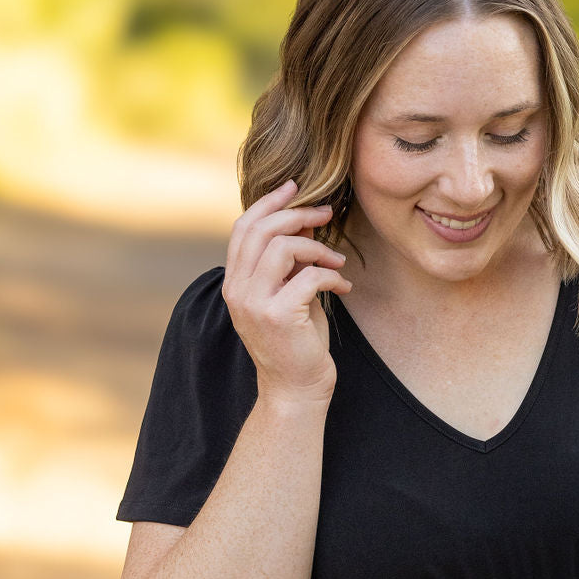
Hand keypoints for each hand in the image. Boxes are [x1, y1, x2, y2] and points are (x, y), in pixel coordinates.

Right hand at [222, 177, 352, 407]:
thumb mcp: (288, 295)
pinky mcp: (278, 316)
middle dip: (298, 215)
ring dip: (317, 247)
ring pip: (282, 247)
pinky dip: (332, 276)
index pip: (243, 228)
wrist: (296, 390)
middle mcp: (237, 290)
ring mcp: (254, 303)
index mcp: (235, 283)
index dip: (269, 202)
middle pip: (262, 230)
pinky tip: (344, 286)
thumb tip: (305, 222)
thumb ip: (288, 263)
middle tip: (326, 214)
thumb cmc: (296, 343)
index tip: (295, 188)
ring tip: (336, 261)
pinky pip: (309, 276)